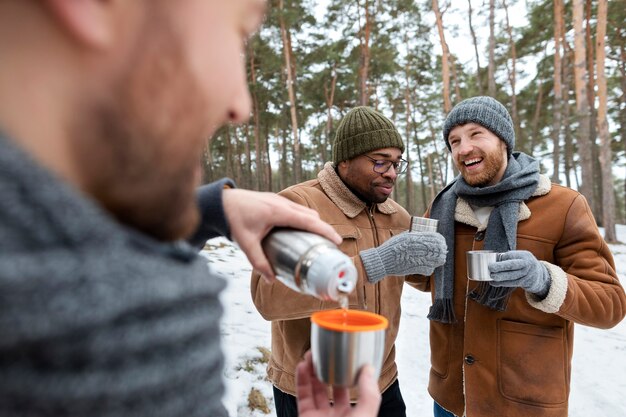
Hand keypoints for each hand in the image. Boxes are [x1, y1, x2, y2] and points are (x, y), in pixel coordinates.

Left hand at [222, 189, 340, 280]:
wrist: (222, 203)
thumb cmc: (234, 219)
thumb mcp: (246, 243)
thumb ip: (259, 262)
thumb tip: (272, 279)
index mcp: (278, 212)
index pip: (309, 220)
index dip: (325, 230)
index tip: (337, 240)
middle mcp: (282, 204)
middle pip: (311, 215)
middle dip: (323, 228)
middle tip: (330, 245)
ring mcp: (280, 200)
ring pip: (304, 210)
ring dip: (314, 222)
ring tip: (318, 239)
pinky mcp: (276, 201)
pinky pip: (297, 209)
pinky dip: (304, 219)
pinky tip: (301, 231)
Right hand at [296, 351, 380, 416]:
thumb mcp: (364, 416)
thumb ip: (368, 394)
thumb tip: (369, 370)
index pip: (353, 390)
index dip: (349, 373)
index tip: (347, 356)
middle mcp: (337, 416)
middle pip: (331, 387)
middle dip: (327, 369)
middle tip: (326, 353)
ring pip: (314, 389)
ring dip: (312, 370)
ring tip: (312, 354)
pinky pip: (302, 396)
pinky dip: (301, 380)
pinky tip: (303, 366)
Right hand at [359, 231, 446, 282]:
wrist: (383, 261)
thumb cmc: (391, 247)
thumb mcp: (403, 236)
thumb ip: (414, 235)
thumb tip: (425, 233)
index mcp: (416, 237)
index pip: (436, 237)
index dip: (441, 239)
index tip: (441, 241)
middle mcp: (420, 247)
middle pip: (440, 249)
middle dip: (442, 250)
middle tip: (442, 251)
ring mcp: (420, 258)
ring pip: (438, 260)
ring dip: (438, 259)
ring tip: (436, 258)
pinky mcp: (418, 269)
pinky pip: (431, 269)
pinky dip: (430, 268)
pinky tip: (426, 265)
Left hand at [488, 250, 549, 296]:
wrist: (539, 275)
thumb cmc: (524, 263)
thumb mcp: (520, 256)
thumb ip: (509, 257)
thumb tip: (493, 260)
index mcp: (525, 255)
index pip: (512, 256)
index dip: (503, 258)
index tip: (493, 260)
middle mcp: (527, 264)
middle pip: (513, 265)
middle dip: (500, 267)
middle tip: (490, 268)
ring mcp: (527, 275)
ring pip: (512, 276)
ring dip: (500, 277)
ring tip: (491, 276)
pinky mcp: (525, 283)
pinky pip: (511, 283)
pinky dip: (501, 283)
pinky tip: (493, 283)